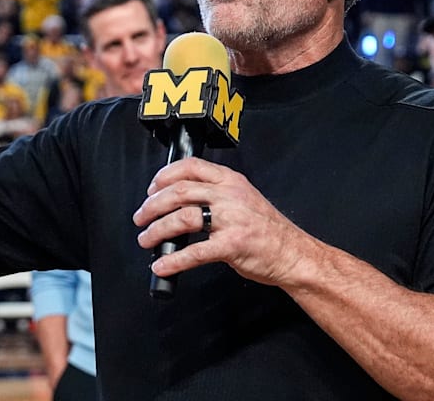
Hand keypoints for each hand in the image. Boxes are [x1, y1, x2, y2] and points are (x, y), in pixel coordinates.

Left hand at [133, 158, 311, 287]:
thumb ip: (217, 195)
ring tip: (146, 240)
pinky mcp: (232, 245)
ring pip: (182, 218)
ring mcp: (231, 220)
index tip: (151, 188)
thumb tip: (181, 201)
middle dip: (152, 205)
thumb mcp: (245, 199)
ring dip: (157, 230)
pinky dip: (173, 261)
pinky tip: (163, 266)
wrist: (293, 253)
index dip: (164, 176)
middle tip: (141, 217)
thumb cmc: (268, 230)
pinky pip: (195, 252)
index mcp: (231, 181)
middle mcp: (229, 196)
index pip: (190, 167)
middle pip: (179, 192)